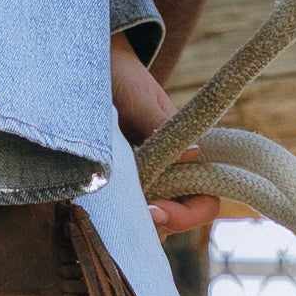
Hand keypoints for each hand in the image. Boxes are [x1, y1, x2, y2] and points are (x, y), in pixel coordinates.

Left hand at [110, 36, 217, 239]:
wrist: (90, 68)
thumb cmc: (121, 78)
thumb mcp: (139, 100)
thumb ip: (161, 126)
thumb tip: (192, 153)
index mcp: (186, 156)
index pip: (205, 200)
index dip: (186, 214)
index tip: (155, 209)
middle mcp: (169, 175)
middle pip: (177, 222)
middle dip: (156, 227)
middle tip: (125, 219)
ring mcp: (144, 183)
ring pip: (150, 225)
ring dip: (133, 227)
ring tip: (107, 215)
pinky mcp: (118, 186)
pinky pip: (122, 214)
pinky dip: (113, 219)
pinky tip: (95, 209)